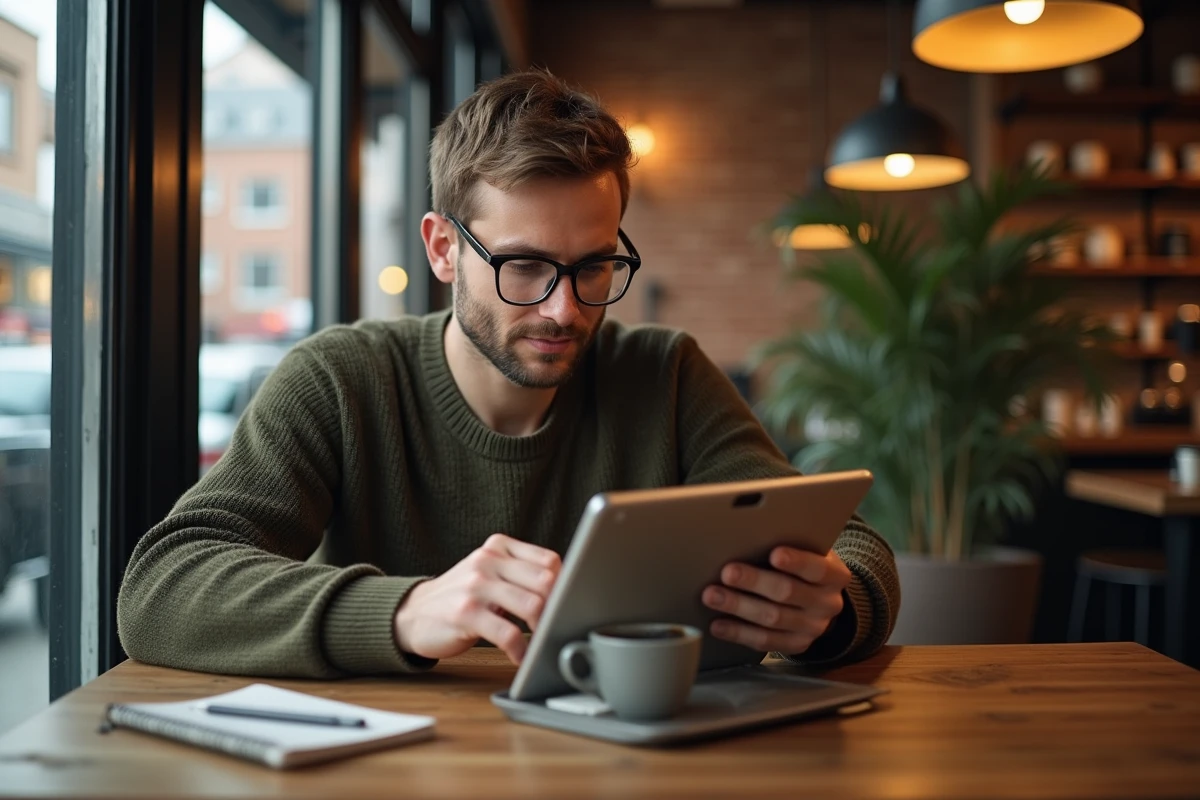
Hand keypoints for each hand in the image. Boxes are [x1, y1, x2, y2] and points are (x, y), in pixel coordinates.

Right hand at [393, 534, 560, 664]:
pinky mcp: (465, 613)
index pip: (549, 561)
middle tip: (556, 626)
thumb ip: (519, 573)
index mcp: (498, 547)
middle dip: (558, 608)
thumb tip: (566, 591)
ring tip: (541, 643)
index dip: (565, 586)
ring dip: (543, 630)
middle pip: (546, 581)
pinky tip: (520, 657)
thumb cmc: (459, 596)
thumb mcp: (487, 573)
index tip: (566, 605)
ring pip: (531, 606)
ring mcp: (475, 585)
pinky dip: (521, 650)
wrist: (411, 613)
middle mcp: (487, 560)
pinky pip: (508, 634)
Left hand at [701, 547, 850, 654]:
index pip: (817, 568)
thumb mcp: (808, 550)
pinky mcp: (796, 645)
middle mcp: (828, 604)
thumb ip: (789, 544)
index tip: (774, 554)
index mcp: (835, 575)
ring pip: (772, 618)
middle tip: (727, 573)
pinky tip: (718, 624)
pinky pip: (765, 641)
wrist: (821, 598)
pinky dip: (738, 632)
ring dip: (738, 607)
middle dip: (754, 582)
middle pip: (787, 592)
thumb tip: (748, 536)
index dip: (796, 562)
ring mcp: (813, 628)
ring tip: (712, 596)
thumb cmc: (804, 565)